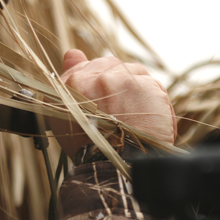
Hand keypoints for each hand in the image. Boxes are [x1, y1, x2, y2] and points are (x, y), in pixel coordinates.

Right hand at [52, 49, 176, 157]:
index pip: (85, 65)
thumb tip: (72, 52)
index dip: (96, 80)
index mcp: (71, 83)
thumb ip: (68, 79)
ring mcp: (121, 79)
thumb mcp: (66, 116)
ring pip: (132, 71)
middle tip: (120, 109)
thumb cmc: (88, 147)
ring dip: (135, 89)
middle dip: (116, 83)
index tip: (102, 94)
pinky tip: (149, 118)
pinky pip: (152, 84)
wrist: (114, 167)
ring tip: (136, 115)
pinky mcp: (146, 85)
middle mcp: (95, 76)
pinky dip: (153, 100)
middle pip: (110, 65)